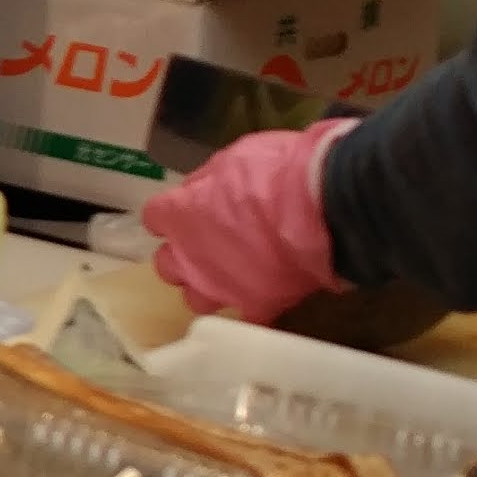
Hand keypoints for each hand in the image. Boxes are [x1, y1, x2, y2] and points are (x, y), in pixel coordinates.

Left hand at [144, 119, 343, 323]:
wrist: (322, 205)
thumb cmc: (275, 172)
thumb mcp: (233, 157)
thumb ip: (207, 179)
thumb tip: (196, 190)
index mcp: (180, 215)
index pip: (155, 218)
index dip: (169, 214)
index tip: (183, 210)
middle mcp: (191, 257)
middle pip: (167, 266)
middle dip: (182, 258)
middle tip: (204, 246)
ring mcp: (222, 287)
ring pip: (197, 300)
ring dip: (208, 288)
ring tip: (231, 276)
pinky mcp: (257, 306)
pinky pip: (248, 319)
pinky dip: (254, 308)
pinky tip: (266, 297)